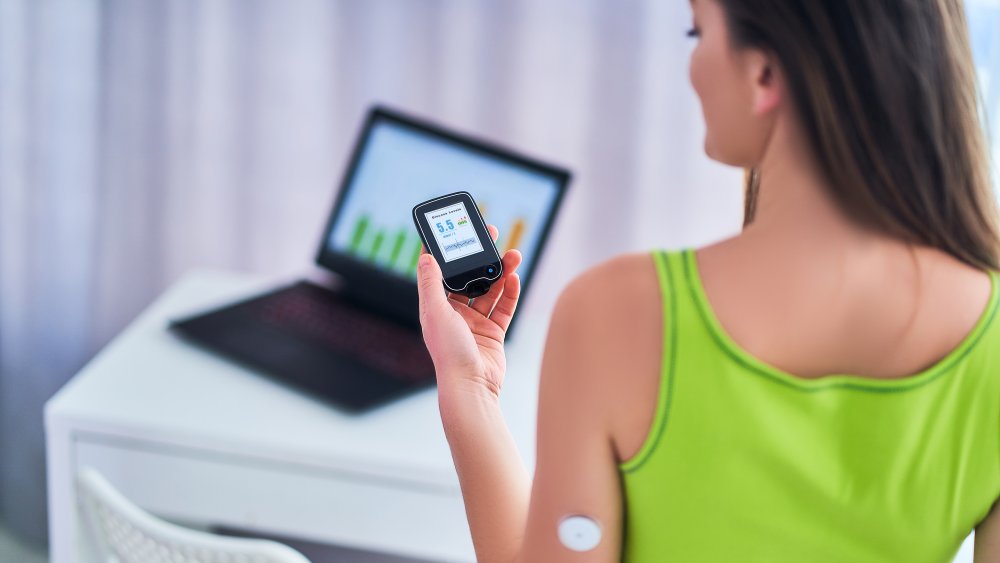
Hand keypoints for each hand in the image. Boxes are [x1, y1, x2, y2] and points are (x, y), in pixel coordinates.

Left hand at [416, 225, 522, 401]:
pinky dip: (510, 293)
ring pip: (490, 289)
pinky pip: (504, 307)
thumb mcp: (435, 312)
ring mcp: (475, 322)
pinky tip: (515, 279)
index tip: (454, 231)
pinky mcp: (493, 332)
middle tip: (492, 234)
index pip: (441, 272)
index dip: (448, 252)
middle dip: (481, 256)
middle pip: (470, 277)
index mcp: (437, 307)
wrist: (471, 386)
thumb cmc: (448, 352)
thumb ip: (431, 284)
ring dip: (502, 272)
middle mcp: (455, 313)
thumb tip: (426, 256)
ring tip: (514, 255)